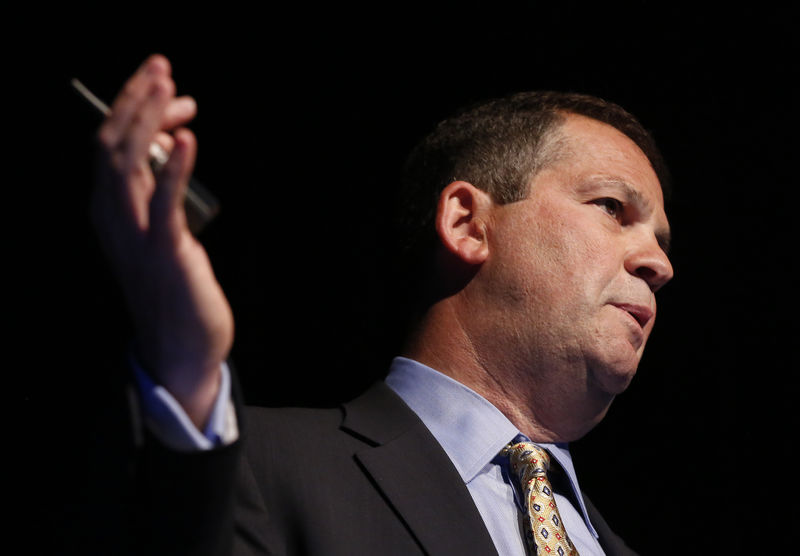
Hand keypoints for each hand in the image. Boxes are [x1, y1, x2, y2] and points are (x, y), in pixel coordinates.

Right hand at [92, 55, 232, 427]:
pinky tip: (189, 139)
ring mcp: (136, 236)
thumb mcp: (163, 230)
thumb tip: (173, 143)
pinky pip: (164, 203)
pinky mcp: (165, 253)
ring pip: (129, 165)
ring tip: (169, 87)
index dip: (132, 108)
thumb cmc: (176, 286)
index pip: (110, 146)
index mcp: (110, 212)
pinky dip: (176, 168)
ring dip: (149, 121)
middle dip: (135, 100)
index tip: (163, 84)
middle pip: (112, 145)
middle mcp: (113, 219)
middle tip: (161, 66)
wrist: (181, 347)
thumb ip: (161, 189)